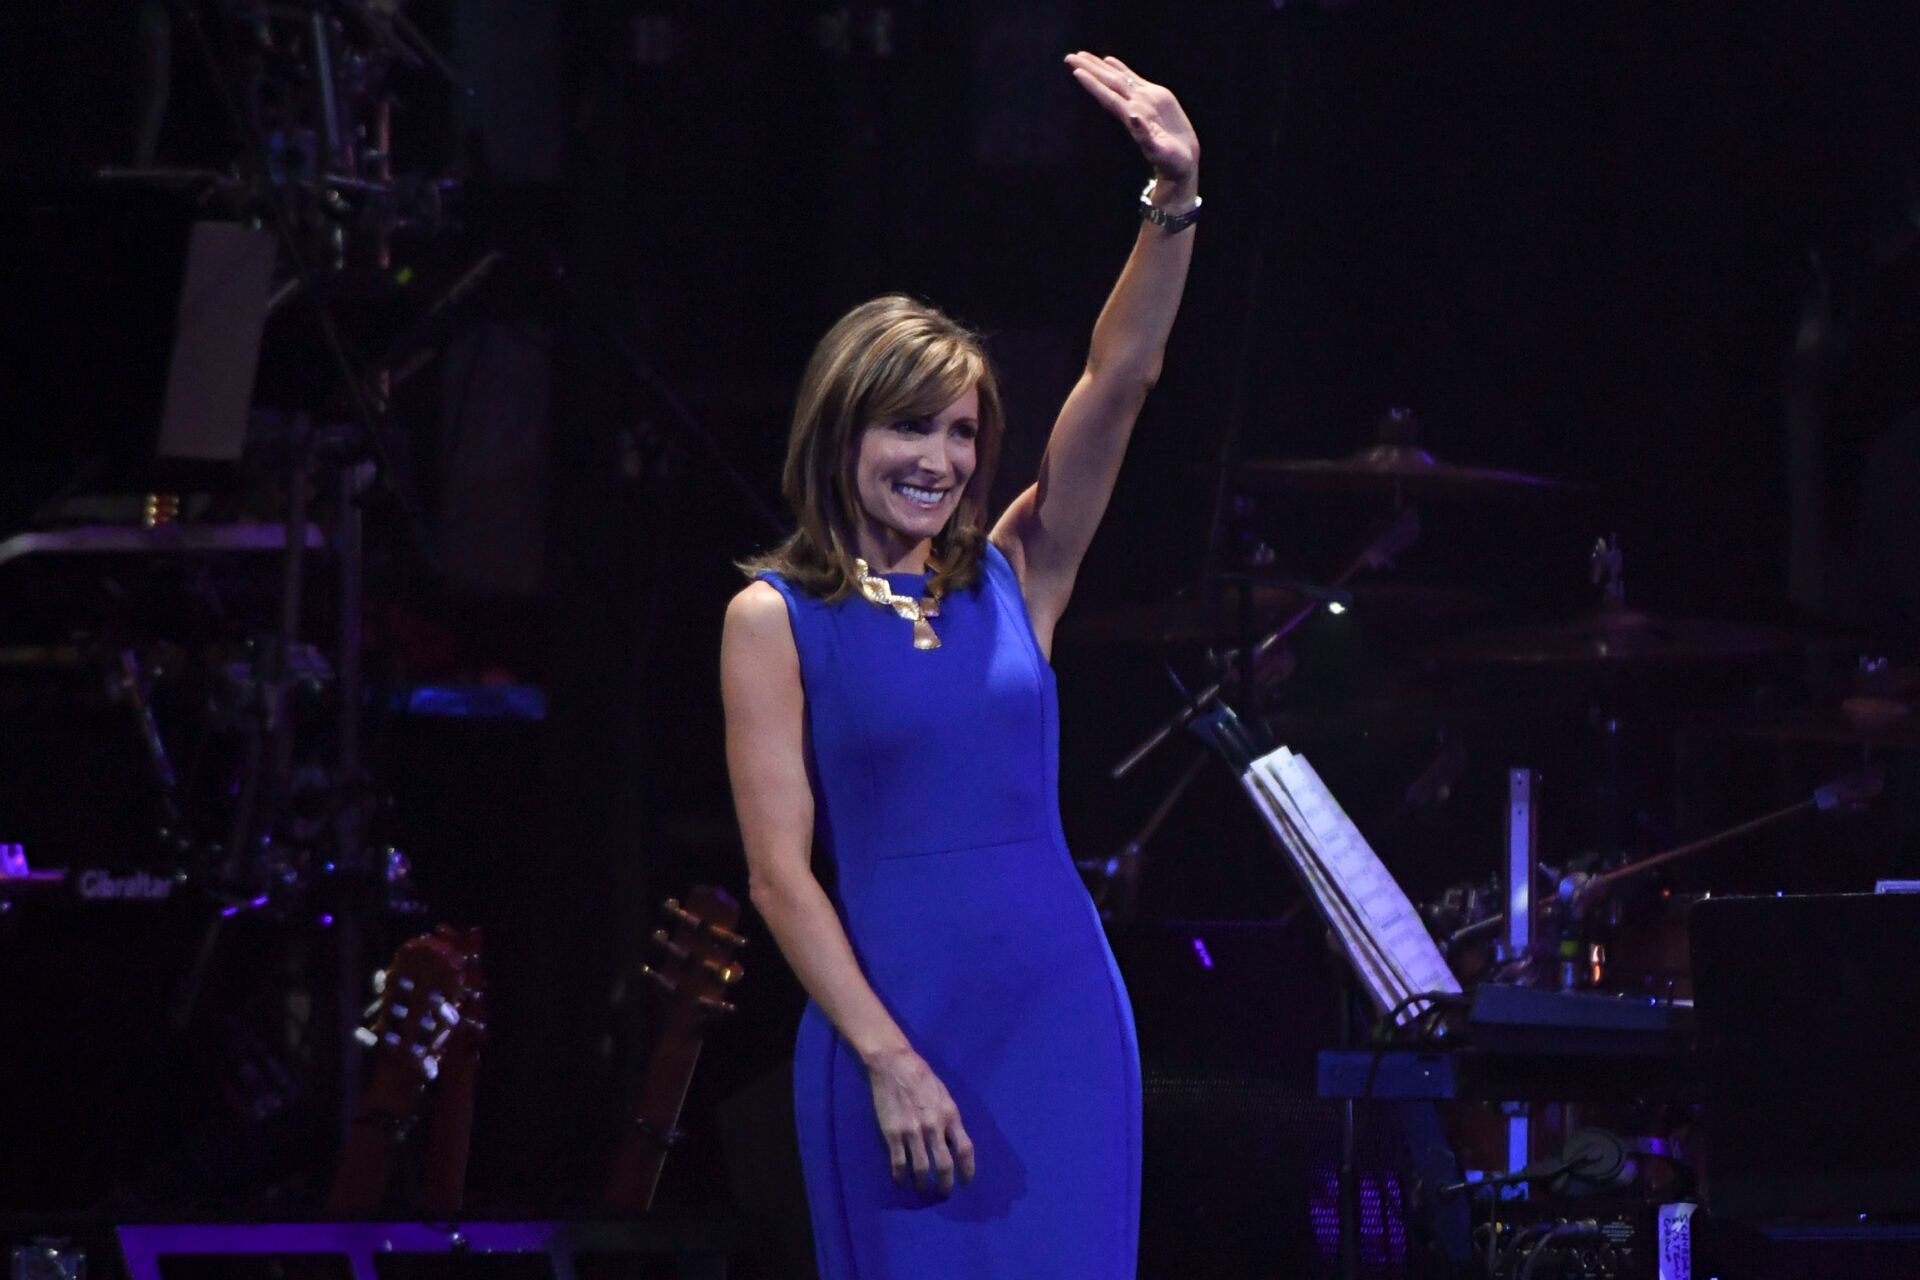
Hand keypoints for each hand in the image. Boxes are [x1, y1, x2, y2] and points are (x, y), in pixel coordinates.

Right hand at [865, 1046, 975, 1194]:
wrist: (895, 1065)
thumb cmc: (923, 1078)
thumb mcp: (945, 1096)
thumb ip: (950, 1120)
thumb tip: (951, 1143)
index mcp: (950, 1116)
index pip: (965, 1150)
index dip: (968, 1170)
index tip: (966, 1182)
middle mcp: (934, 1127)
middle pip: (944, 1165)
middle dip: (946, 1184)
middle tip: (943, 1193)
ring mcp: (912, 1132)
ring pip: (921, 1169)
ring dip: (923, 1185)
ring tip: (923, 1190)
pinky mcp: (892, 1134)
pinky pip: (898, 1163)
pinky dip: (900, 1177)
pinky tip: (901, 1182)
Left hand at [1065, 52, 1199, 197]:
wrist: (1181, 161)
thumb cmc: (1170, 162)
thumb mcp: (1159, 151)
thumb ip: (1145, 136)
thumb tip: (1134, 116)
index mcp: (1132, 118)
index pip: (1109, 97)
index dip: (1093, 85)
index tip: (1077, 72)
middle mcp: (1134, 106)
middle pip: (1109, 83)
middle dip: (1090, 70)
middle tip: (1069, 57)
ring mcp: (1143, 100)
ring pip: (1118, 78)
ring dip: (1100, 67)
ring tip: (1082, 55)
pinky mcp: (1155, 97)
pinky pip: (1133, 78)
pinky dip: (1120, 68)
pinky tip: (1108, 61)